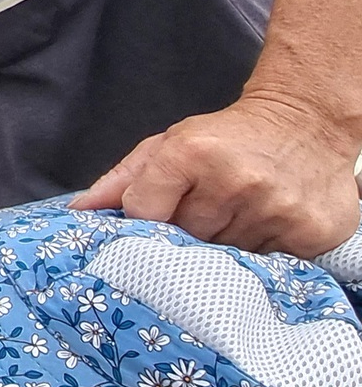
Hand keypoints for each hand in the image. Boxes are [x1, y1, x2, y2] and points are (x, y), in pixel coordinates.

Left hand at [72, 97, 361, 256]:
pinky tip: (263, 226)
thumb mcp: (169, 145)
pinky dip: (260, 252)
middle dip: (185, 233)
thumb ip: (122, 180)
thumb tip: (78, 210)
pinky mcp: (308, 231)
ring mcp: (273, 207)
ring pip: (224, 255)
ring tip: (235, 216)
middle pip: (184, 238)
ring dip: (223, 243)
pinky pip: (267, 263)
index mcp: (189, 153)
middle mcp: (233, 180)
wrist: (304, 124)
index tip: (155, 216)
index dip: (145, 220)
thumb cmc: (225, 138)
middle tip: (202, 213)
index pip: (143, 213)